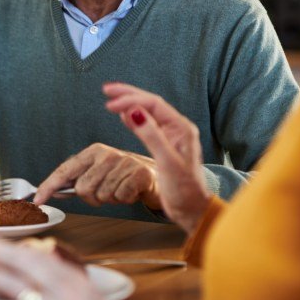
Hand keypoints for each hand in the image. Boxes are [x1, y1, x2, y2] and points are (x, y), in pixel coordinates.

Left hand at [34, 144, 161, 209]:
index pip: (65, 171)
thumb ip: (77, 180)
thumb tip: (53, 191)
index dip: (48, 186)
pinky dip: (125, 199)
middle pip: (83, 189)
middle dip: (92, 198)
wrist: (156, 175)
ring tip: (120, 189)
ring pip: (102, 196)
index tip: (37, 200)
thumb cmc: (123, 176)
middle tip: (106, 192)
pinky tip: (131, 191)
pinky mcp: (139, 173)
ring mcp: (123, 162)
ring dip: (111, 199)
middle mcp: (106, 154)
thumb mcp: (99, 173)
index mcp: (92, 152)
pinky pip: (120, 198)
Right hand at [103, 82, 211, 231]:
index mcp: (181, 128)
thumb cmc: (185, 190)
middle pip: (150, 103)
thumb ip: (152, 136)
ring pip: (147, 112)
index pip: (153, 105)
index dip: (131, 100)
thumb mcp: (167, 162)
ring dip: (130, 103)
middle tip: (107, 90)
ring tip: (111, 98)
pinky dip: (133, 118)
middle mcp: (177, 128)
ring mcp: (170, 136)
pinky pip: (147, 125)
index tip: (110, 103)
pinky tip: (123, 116)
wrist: (192, 209)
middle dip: (128, 95)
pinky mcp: (164, 145)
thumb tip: (134, 112)